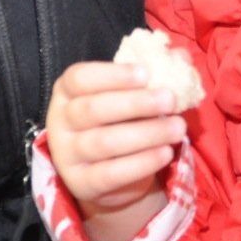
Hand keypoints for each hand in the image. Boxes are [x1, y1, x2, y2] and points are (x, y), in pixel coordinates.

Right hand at [46, 60, 188, 240]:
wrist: (112, 175)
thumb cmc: (121, 120)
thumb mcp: (132, 94)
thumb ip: (153, 73)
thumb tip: (179, 55)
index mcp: (67, 92)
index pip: (79, 78)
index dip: (112, 74)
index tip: (146, 73)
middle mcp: (60, 122)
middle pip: (92, 109)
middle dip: (135, 103)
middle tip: (170, 99)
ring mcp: (67, 155)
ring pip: (104, 142)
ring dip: (146, 133)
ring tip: (178, 128)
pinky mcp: (82, 184)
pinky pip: (111, 174)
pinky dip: (142, 163)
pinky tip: (166, 153)